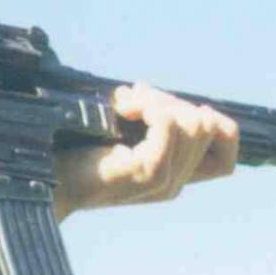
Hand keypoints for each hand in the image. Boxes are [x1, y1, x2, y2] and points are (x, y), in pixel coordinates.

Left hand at [53, 81, 239, 219]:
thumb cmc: (76, 156)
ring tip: (123, 105)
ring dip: (156, 101)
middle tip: (130, 100)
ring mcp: (164, 180)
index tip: (175, 110)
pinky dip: (149, 107)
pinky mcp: (147, 173)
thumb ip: (142, 120)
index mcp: (173, 177)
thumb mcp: (117, 136)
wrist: (47, 180)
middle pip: (206, 125)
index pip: (228, 157)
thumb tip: (146, 90)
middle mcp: (175, 183)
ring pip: (192, 122)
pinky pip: (169, 125)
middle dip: (169, 100)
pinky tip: (121, 111)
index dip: (218, 127)